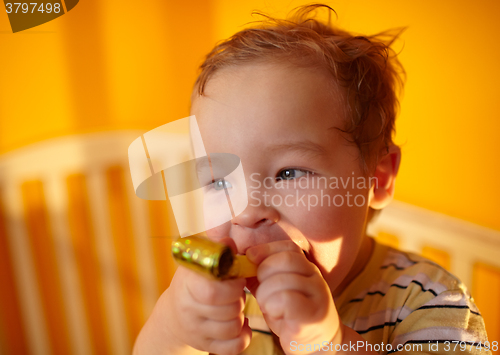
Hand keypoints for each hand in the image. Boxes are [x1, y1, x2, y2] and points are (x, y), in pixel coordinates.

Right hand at [134, 257, 251, 354]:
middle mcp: (189, 310)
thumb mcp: (199, 263)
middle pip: (229, 310)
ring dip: (241, 316)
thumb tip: (229, 243)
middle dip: (239, 299)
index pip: (213, 291)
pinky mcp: (205, 346)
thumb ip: (217, 250)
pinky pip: (234, 347)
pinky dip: (243, 336)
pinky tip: (239, 325)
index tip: (236, 278)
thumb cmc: (193, 284)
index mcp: (187, 285)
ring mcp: (196, 331)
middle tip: (236, 292)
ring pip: (233, 328)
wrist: (173, 316)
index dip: (233, 285)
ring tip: (234, 306)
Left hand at [246, 240, 340, 354]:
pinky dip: (274, 307)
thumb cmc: (290, 315)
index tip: (250, 257)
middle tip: (260, 292)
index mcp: (306, 268)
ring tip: (268, 307)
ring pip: (283, 281)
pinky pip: (287, 301)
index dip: (266, 249)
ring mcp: (317, 295)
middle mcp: (315, 277)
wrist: (316, 343)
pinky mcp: (313, 315)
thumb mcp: (276, 290)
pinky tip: (276, 315)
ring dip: (266, 295)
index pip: (289, 247)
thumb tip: (242, 261)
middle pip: (285, 260)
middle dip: (264, 273)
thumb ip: (263, 275)